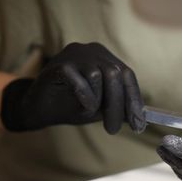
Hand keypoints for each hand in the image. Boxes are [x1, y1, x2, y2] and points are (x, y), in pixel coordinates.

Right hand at [0, 42, 144, 133]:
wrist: (39, 109)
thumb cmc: (73, 106)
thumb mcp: (102, 108)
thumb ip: (120, 108)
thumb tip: (142, 118)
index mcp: (105, 58)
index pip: (127, 75)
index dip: (134, 100)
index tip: (138, 124)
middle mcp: (92, 50)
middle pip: (116, 74)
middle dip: (119, 105)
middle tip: (113, 130)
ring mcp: (74, 54)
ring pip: (100, 76)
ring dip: (99, 102)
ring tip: (89, 113)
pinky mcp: (59, 64)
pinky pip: (80, 80)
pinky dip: (85, 97)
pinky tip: (82, 107)